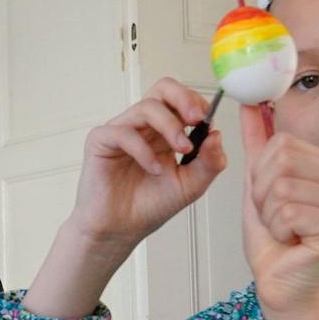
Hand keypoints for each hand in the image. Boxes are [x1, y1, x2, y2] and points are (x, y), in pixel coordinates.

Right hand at [67, 78, 228, 251]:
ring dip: (170, 126)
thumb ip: (208, 162)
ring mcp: (121, 131)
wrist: (119, 231)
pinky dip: (143, 150)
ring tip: (181, 151)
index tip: (209, 121)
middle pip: (163, 88)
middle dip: (184, 98)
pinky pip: (123, 132)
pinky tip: (153, 169)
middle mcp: (143, 127)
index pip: (181, 100)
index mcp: (165, 132)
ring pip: (147, 107)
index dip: (197, 104)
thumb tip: (217, 134)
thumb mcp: (190, 186)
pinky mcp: (101, 141)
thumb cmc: (148, 207)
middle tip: (197, 119)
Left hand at [239, 104, 318, 319]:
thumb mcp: (260, 186)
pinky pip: (287, 211)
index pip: (283, 143)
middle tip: (277, 218)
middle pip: (282, 159)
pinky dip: (277, 230)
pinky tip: (292, 242)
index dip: (262, 173)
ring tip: (285, 231)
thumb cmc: (276, 243)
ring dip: (269, 214)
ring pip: (282, 186)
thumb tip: (249, 104)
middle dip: (263, 193)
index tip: (272, 199)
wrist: (282, 287)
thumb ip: (258, 145)